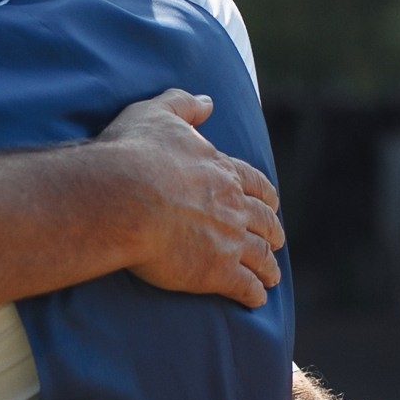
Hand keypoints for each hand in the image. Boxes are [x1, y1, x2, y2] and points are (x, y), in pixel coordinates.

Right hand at [97, 90, 282, 309]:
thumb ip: (183, 105)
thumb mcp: (156, 114)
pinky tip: (256, 300)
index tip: (271, 202)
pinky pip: (245, 286)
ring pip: (261, 255)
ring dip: (268, 266)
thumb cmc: (132, 154)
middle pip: (264, 220)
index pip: (254, 183)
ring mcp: (229, 239)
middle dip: (272, 231)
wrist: (122, 196)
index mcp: (220, 170)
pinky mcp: (217, 271)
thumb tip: (207, 100)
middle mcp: (233, 204)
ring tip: (271, 277)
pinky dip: (254, 294)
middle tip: (276, 240)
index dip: (264, 194)